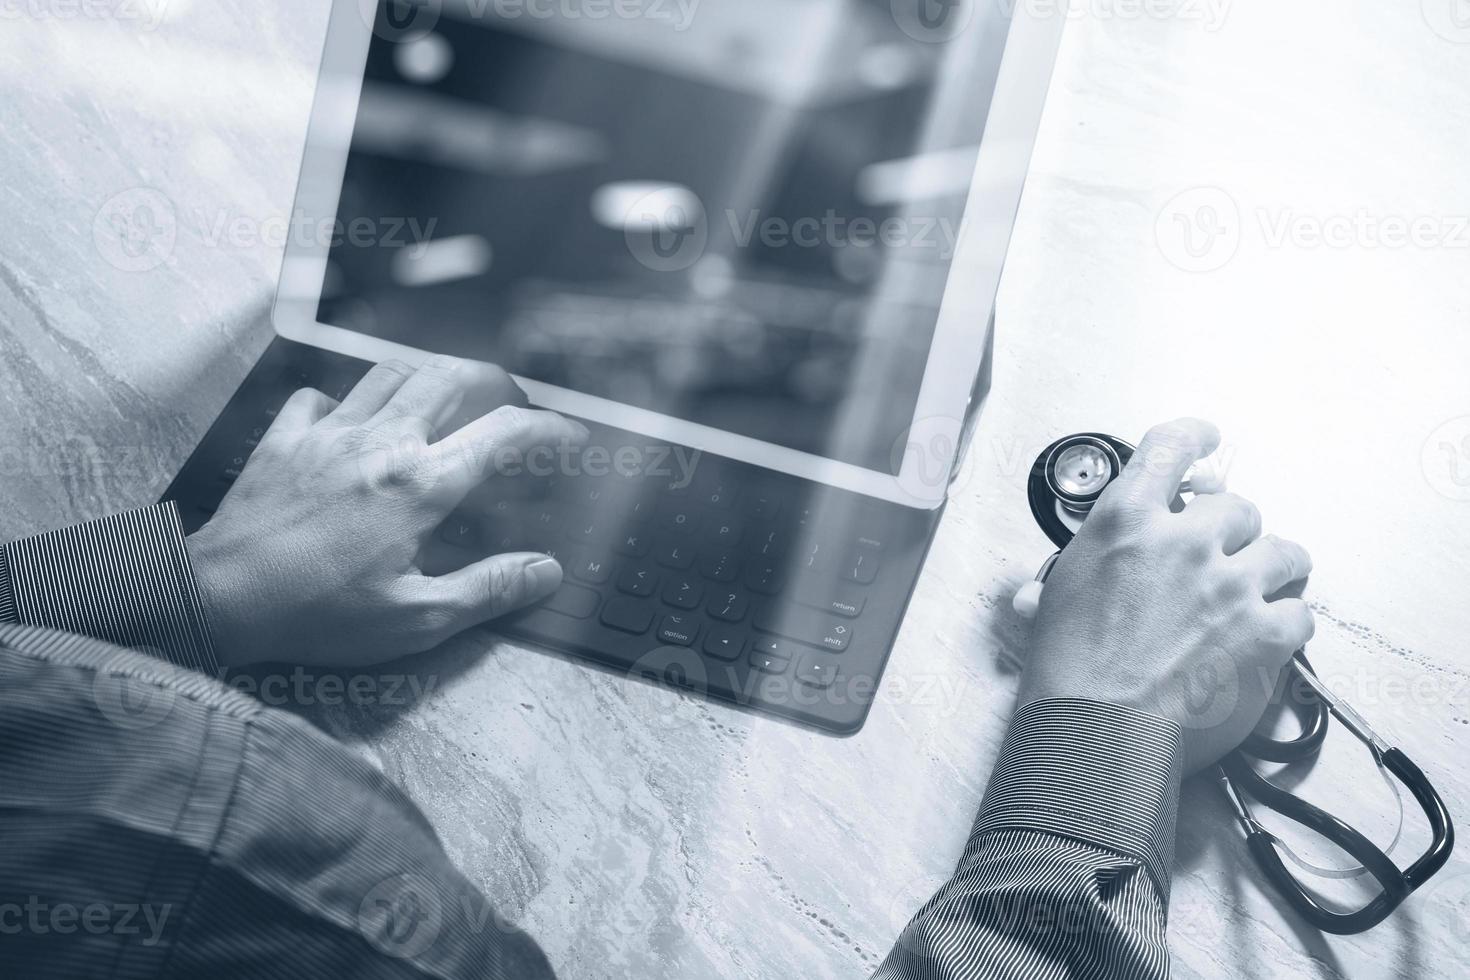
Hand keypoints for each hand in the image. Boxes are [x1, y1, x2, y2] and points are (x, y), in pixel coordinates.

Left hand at [188, 356, 588, 667]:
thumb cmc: (316, 614)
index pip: (503, 434)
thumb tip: (545, 572)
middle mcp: (382, 444)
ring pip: (390, 371)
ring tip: (445, 391)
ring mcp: (329, 433)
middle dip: (493, 378)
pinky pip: (318, 397)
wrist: (220, 598)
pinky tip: (347, 420)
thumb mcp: (416, 618)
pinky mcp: (285, 439)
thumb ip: (488, 590)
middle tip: (509, 398)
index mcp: (421, 486)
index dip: (548, 428)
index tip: (568, 434)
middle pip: (450, 377)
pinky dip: (342, 400)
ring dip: (427, 374)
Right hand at [1018, 418, 1314, 772]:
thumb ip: (1068, 579)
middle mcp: (1185, 542)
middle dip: (1232, 532)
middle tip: (1220, 558)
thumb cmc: (1068, 673)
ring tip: (1254, 595)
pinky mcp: (1267, 634)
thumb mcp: (1053, 600)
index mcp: (1126, 520)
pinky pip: (1301, 613)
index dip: (1194, 437)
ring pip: (1283, 553)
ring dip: (1270, 571)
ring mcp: (1232, 587)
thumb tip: (1034, 596)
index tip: (1207, 439)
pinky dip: (1288, 624)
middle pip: (1238, 508)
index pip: (1170, 448)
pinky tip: (1265, 638)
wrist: (1097, 732)